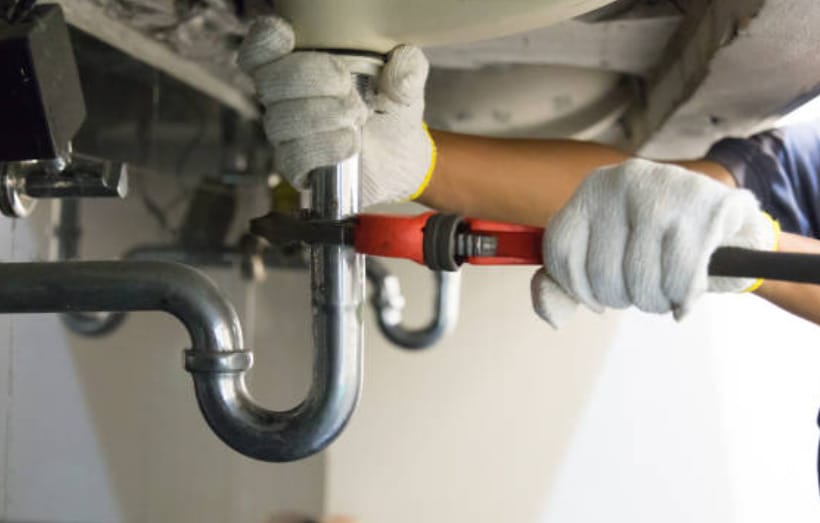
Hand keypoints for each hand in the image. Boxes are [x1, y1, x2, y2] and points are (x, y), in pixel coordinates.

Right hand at [238, 17, 435, 207]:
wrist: (402, 157)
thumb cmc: (392, 111)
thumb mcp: (405, 82)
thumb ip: (406, 67)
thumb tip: (399, 71)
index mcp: (299, 66)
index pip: (260, 52)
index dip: (264, 43)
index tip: (288, 38)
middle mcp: (284, 99)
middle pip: (270, 82)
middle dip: (311, 79)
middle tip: (348, 89)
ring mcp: (287, 134)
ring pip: (281, 121)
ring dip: (322, 116)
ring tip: (357, 118)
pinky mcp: (296, 167)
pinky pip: (293, 158)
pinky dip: (324, 148)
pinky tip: (350, 144)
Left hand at [531, 159, 778, 326]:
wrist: (730, 223)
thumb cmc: (657, 245)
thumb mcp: (605, 256)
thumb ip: (566, 286)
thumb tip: (553, 316)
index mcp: (593, 188)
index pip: (561, 251)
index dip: (577, 289)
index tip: (597, 299)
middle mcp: (623, 181)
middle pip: (601, 272)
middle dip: (623, 297)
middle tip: (642, 289)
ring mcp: (665, 190)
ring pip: (640, 280)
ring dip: (655, 301)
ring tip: (666, 288)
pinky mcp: (706, 208)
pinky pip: (680, 280)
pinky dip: (683, 299)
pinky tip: (686, 293)